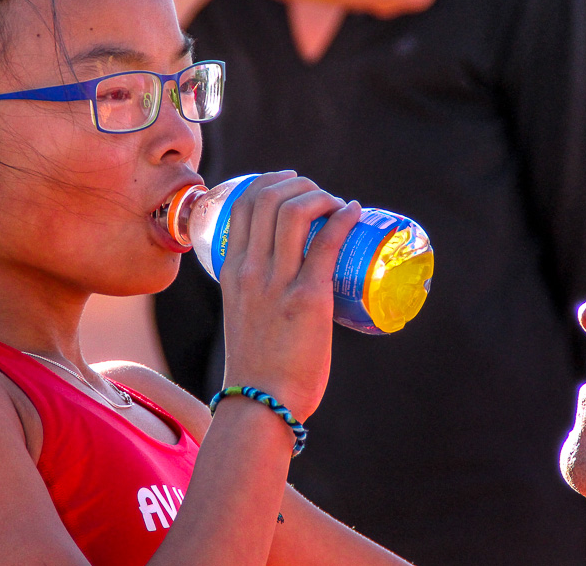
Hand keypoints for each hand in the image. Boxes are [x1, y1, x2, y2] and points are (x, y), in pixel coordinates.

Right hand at [217, 171, 360, 421]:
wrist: (261, 403)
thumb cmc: (258, 365)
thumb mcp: (243, 313)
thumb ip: (256, 292)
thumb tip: (287, 278)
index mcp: (231, 270)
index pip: (242, 204)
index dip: (269, 182)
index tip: (291, 184)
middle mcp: (250, 269)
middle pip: (269, 198)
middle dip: (298, 182)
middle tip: (319, 193)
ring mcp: (277, 282)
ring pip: (295, 211)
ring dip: (321, 195)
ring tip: (336, 202)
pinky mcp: (307, 298)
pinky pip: (326, 243)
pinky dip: (344, 218)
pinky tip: (355, 212)